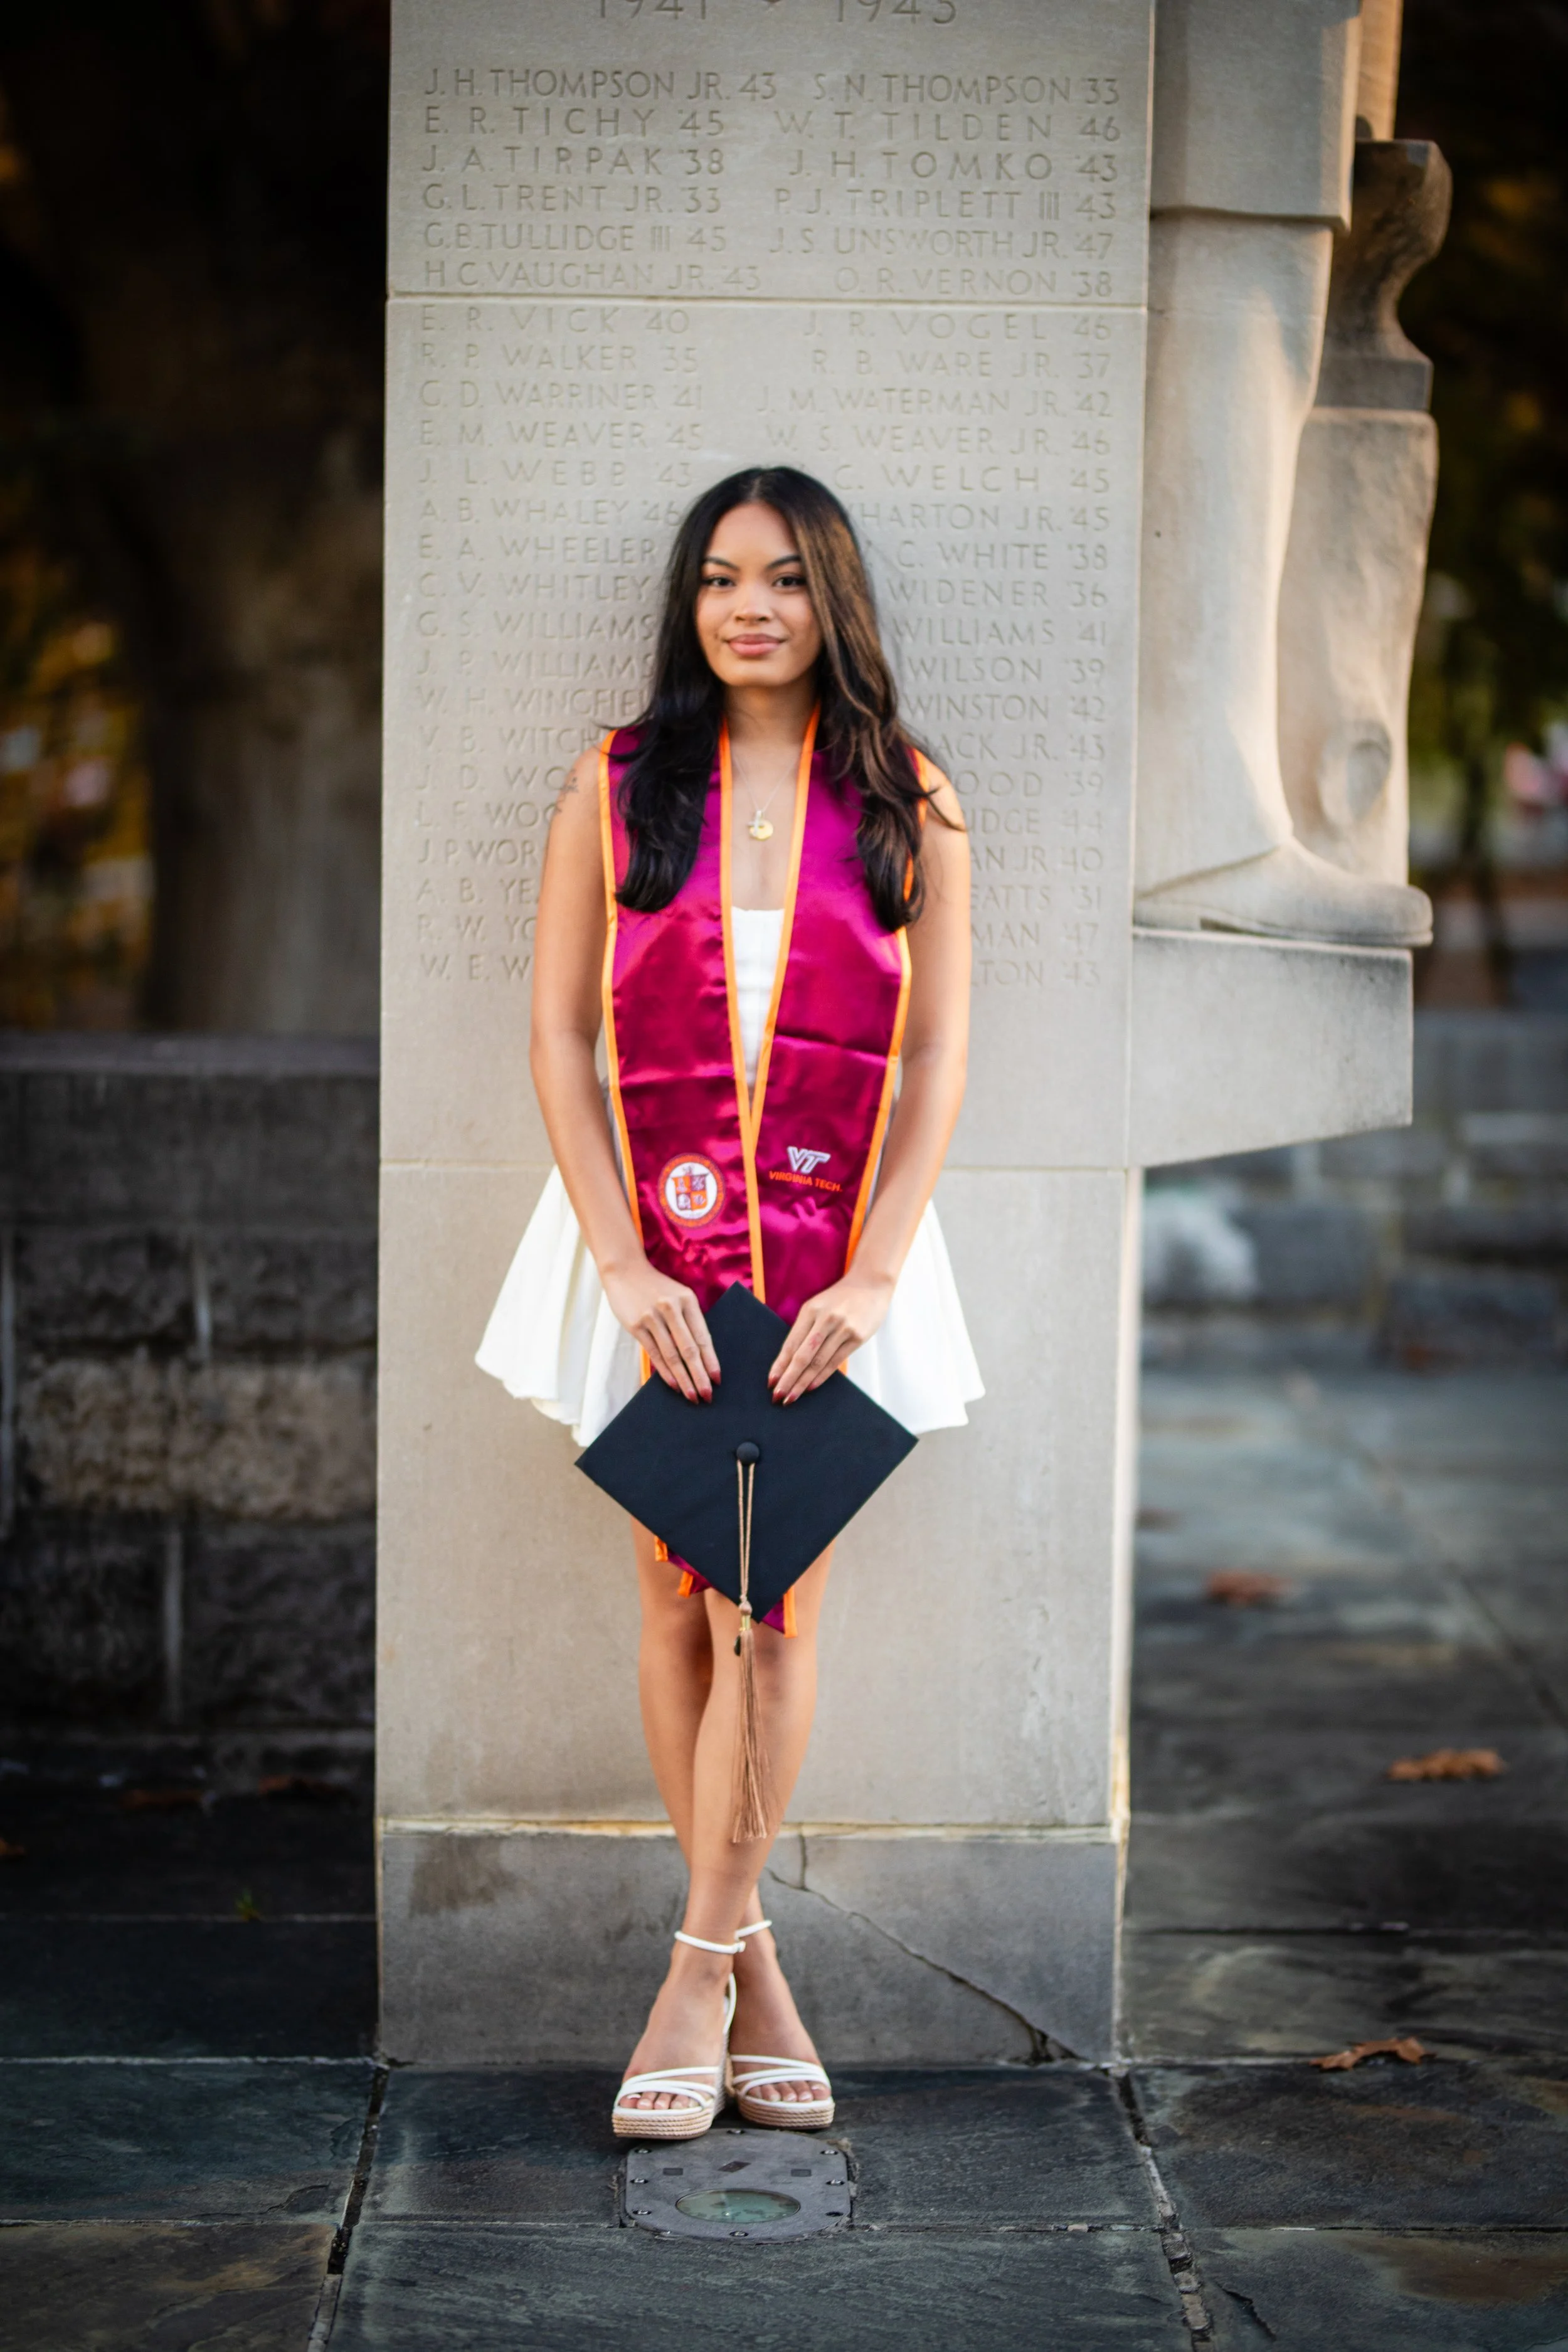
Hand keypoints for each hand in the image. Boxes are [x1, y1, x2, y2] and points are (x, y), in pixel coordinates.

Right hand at [600, 1256, 719, 1400]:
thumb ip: (688, 1320)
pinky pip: (654, 1353)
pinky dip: (665, 1372)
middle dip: (700, 1375)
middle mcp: (671, 1308)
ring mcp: (652, 1317)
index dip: (711, 1360)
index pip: (702, 1336)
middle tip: (707, 1395)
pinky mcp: (636, 1325)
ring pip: (672, 1355)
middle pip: (689, 1349)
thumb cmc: (655, 1287)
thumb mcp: (677, 1296)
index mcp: (687, 1300)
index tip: (717, 1379)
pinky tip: (674, 1385)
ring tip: (692, 1395)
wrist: (625, 1270)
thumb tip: (699, 1355)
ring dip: (683, 1378)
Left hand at [768, 1270, 893, 1404]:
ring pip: (818, 1362)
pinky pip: (836, 1362)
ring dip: (803, 1382)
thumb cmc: (840, 1298)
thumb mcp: (817, 1306)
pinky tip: (811, 1387)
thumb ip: (805, 1329)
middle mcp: (825, 1319)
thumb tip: (789, 1360)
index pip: (791, 1344)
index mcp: (810, 1310)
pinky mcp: (857, 1337)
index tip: (771, 1381)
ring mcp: (842, 1329)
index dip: (780, 1365)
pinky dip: (822, 1376)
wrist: (871, 1284)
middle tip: (778, 1396)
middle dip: (788, 1379)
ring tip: (792, 1397)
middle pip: (802, 1356)